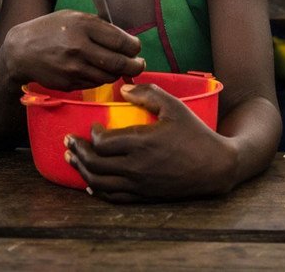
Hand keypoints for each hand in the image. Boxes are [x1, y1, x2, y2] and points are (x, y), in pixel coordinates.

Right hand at [2, 10, 143, 90]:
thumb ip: (98, 26)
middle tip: (139, 64)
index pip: (120, 40)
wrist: (21, 51)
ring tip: (119, 67)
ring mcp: (74, 68)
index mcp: (83, 26)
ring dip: (118, 73)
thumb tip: (124, 39)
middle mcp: (79, 48)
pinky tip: (98, 71)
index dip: (134, 46)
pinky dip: (101, 78)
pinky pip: (95, 83)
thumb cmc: (49, 30)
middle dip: (135, 65)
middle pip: (120, 62)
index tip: (136, 47)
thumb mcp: (72, 17)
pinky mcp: (70, 83)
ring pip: (109, 76)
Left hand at [65, 83, 237, 201]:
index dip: (91, 134)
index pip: (102, 142)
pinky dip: (97, 190)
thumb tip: (123, 87)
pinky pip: (114, 196)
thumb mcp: (174, 107)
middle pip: (94, 163)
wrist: (215, 166)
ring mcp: (139, 184)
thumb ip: (148, 93)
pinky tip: (90, 184)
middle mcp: (136, 167)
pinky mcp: (144, 195)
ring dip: (81, 170)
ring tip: (71, 159)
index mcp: (141, 143)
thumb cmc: (195, 133)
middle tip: (68, 141)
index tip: (93, 127)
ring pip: (99, 182)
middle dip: (77, 151)